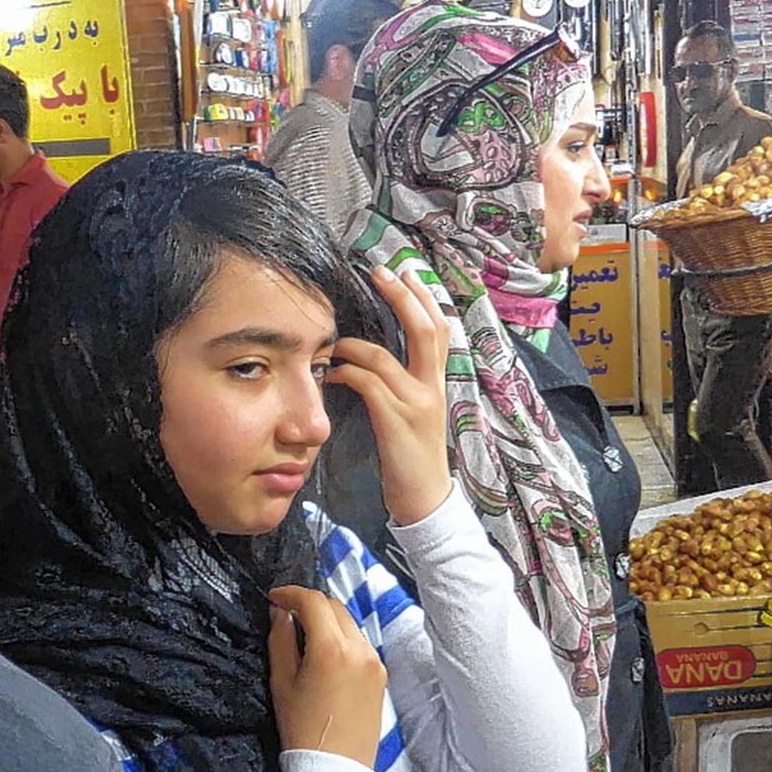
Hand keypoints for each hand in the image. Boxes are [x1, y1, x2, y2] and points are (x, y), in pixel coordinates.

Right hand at [268, 585, 385, 767]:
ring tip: (306, 633)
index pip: (313, 602)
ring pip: (350, 623)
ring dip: (328, 620)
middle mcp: (359, 648)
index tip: (274, 598)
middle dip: (310, 604)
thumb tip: (280, 612)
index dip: (291, 594)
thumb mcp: (282, 682)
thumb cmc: (301, 727)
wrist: (335, 768)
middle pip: (335, 607)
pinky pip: (361, 643)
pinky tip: (326, 653)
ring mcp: (375, 661)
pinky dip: (343, 638)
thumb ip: (281, 640)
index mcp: (332, 648)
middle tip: (287, 612)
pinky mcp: (381, 674)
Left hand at [326, 266, 452, 527]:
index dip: (425, 298)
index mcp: (438, 383)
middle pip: (425, 328)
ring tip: (333, 343)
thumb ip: (407, 385)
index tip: (406, 273)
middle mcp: (432, 387)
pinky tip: (332, 375)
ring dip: (352, 345)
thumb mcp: (418, 414)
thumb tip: (377, 360)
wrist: (425, 499)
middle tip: (381, 272)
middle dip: (402, 296)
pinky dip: (345, 372)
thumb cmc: (414, 458)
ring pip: (384, 356)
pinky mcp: (396, 420)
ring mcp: (416, 403)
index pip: (440, 329)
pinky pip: (367, 383)